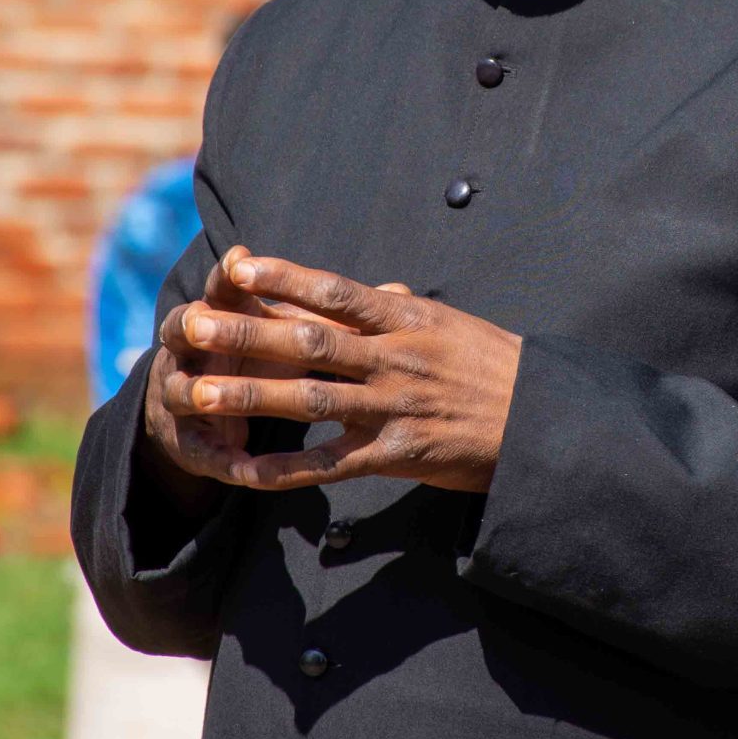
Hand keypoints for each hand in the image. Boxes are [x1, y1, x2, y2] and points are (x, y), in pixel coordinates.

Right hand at [142, 244, 317, 504]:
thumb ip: (337, 314)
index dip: (229, 275)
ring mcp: (188, 396)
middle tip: (198, 319)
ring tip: (203, 395)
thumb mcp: (298, 332)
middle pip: (188, 330)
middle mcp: (197, 350)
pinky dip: (223, 459)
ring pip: (181, 391)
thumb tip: (398, 295)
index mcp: (226, 316)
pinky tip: (244, 470)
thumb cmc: (272, 357)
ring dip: (193, 392)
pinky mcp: (195, 444)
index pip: (224, 287)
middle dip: (194, 325)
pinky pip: (206, 452)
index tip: (240, 258)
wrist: (215, 413)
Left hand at [155, 253, 521, 493]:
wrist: (545, 423)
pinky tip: (244, 470)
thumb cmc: (496, 368)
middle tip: (192, 325)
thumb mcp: (451, 325)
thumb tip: (370, 290)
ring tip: (198, 393)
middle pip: (308, 342)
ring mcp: (393, 408)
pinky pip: (331, 463)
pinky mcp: (397, 456)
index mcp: (407, 320)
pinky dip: (286, 468)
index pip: (333, 291)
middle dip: (245, 334)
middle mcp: (395, 359)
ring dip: (250, 397)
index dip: (281, 279)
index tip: (235, 268)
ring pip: (310, 400)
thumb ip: (402, 310)